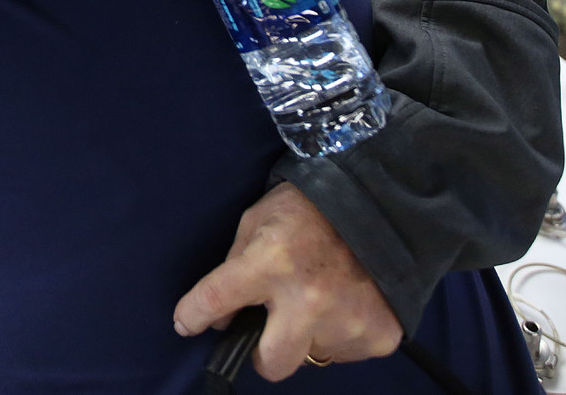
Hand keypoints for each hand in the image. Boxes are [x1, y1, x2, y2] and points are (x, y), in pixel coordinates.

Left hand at [172, 182, 401, 380]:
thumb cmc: (309, 208)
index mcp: (271, 263)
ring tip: (318, 298)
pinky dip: (340, 333)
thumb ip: (235, 265)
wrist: (380, 201)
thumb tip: (221, 317)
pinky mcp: (379, 335)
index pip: (216, 301)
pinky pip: (345, 351)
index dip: (192, 316)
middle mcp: (307, 299)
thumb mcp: (258, 220)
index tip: (185, 323)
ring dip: (307, 335)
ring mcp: (347, 321)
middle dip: (263, 352)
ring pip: (311, 356)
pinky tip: (345, 300)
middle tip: (268, 329)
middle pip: (271, 363)